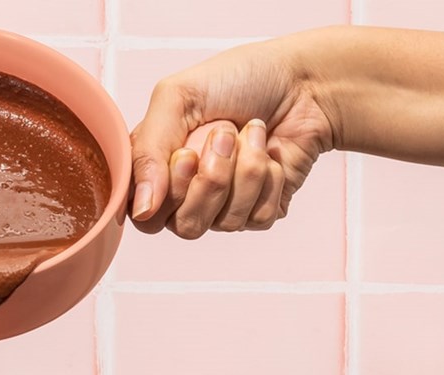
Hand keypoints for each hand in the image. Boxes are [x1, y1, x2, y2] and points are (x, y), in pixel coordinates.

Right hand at [128, 32, 335, 238]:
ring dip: (245, 171)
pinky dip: (269, 180)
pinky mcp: (258, 212)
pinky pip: (257, 218)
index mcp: (158, 170)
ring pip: (224, 223)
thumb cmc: (240, 79)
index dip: (169, 191)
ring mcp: (222, 208)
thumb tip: (140, 210)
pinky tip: (272, 154)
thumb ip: (146, 152)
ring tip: (252, 134)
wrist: (303, 80)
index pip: (145, 216)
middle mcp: (186, 196)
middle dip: (212, 176)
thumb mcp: (177, 97)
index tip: (186, 152)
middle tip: (226, 133)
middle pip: (185, 226)